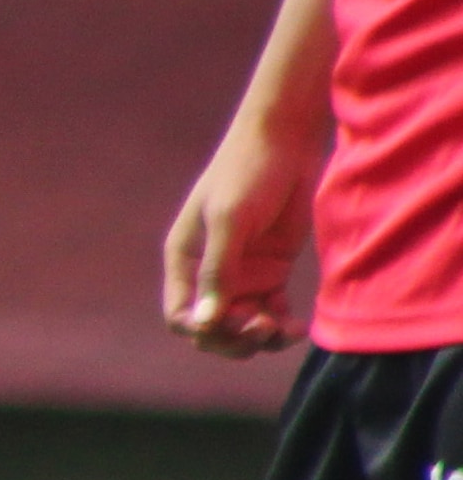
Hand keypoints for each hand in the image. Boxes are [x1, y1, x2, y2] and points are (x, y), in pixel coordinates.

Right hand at [165, 114, 320, 356]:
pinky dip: (283, 325)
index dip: (201, 329)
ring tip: (284, 330)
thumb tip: (204, 323)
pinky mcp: (273, 270)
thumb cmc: (247, 173)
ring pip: (244, 325)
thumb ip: (218, 272)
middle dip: (233, 337)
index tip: (233, 322)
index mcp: (185, 261)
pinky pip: (273, 311)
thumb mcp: (229, 221)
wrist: (285, 142)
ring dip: (261, 336)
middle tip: (262, 327)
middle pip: (211, 327)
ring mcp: (242, 273)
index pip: (181, 314)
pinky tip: (299, 326)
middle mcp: (209, 272)